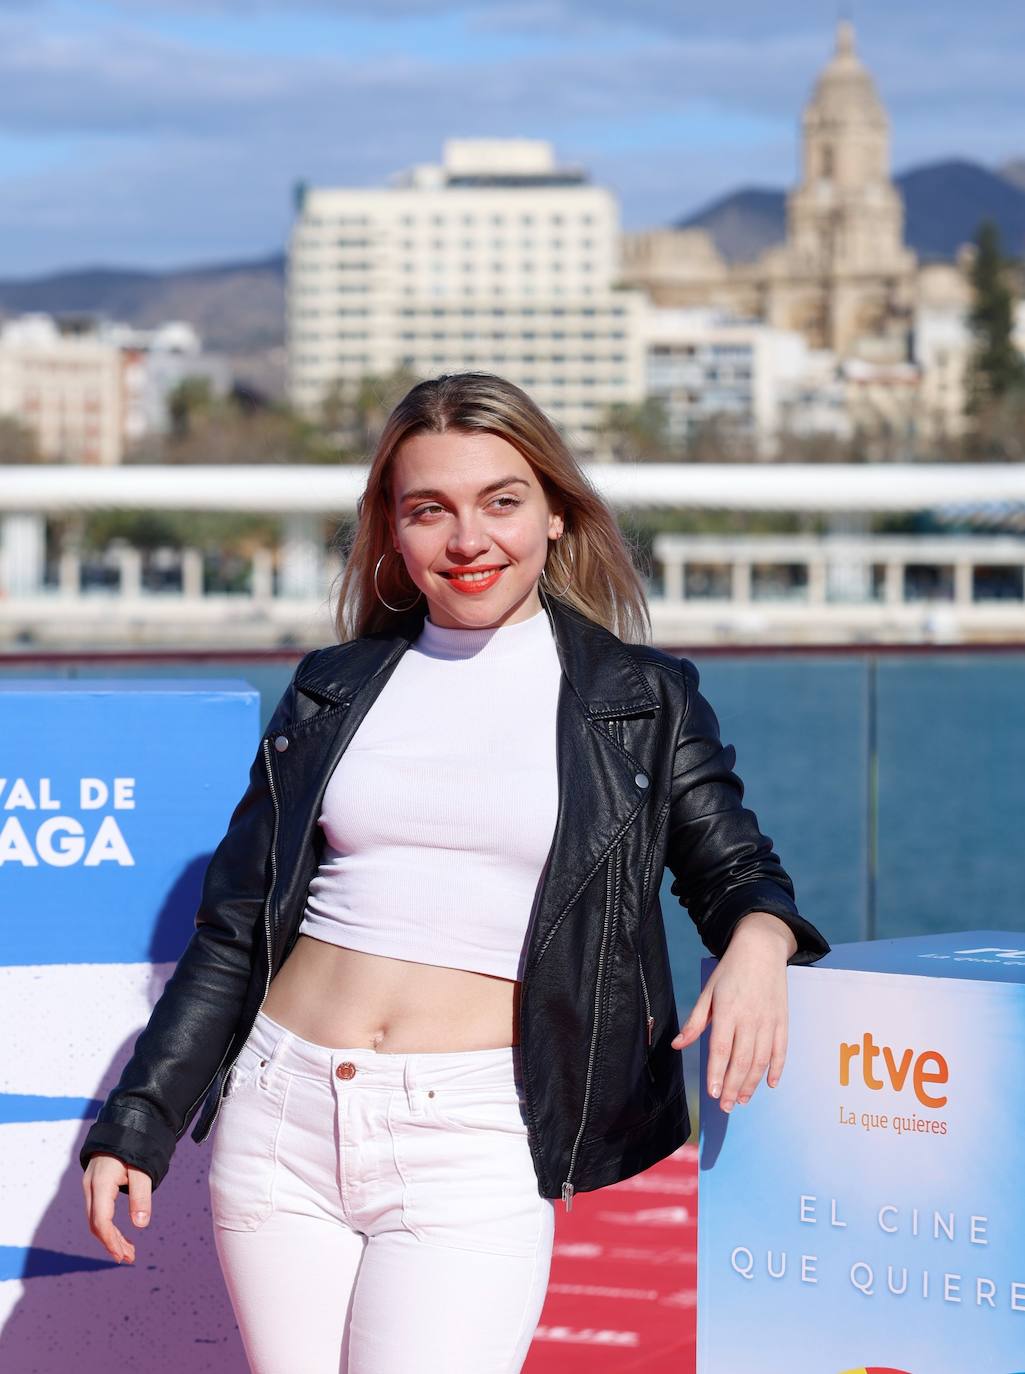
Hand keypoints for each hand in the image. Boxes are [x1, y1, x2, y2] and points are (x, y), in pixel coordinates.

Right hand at [82, 1153, 152, 1263]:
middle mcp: (90, 1187)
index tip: (123, 1255)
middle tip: (129, 1257)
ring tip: (129, 1251)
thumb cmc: (134, 1145)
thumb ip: (141, 1195)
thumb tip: (141, 1224)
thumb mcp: (142, 1169)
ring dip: (110, 1237)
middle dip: (111, 1242)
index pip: (101, 1220)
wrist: (122, 1125)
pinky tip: (120, 1235)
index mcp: (101, 1183)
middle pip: (96, 1223)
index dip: (111, 1240)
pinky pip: (97, 1212)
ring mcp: (90, 1187)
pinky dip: (108, 1226)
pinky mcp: (94, 1186)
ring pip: (96, 1219)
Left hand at [671, 911, 796, 1112]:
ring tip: (743, 1100)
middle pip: (742, 1060)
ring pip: (761, 1060)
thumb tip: (678, 1045)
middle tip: (727, 1107)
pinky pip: (781, 1050)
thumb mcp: (708, 992)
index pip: (721, 1049)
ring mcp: (769, 1020)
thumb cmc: (730, 971)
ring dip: (752, 1083)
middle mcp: (750, 1018)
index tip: (713, 1093)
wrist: (761, 948)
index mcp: (728, 1011)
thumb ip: (695, 1021)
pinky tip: (769, 1084)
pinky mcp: (783, 1020)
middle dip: (734, 1087)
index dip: (718, 1074)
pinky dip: (777, 1069)